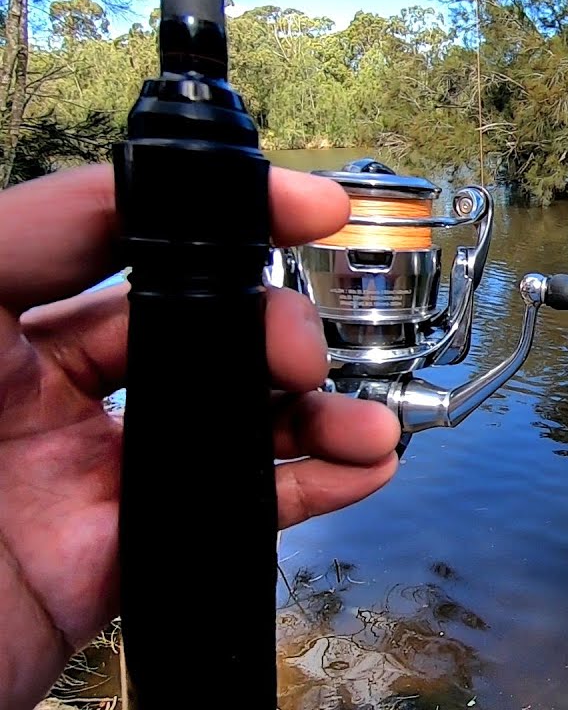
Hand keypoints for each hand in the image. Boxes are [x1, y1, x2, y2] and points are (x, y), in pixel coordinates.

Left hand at [0, 165, 402, 708]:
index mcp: (7, 326)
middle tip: (300, 352)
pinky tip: (358, 467)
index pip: (131, 247)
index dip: (223, 218)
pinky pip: (242, 508)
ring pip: (237, 424)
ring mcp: (104, 471)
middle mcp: (60, 390)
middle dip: (275, 329)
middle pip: (206, 334)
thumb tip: (123, 188)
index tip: (304, 206)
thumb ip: (26, 238)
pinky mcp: (136, 547)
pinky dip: (313, 487)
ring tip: (364, 424)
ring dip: (317, 415)